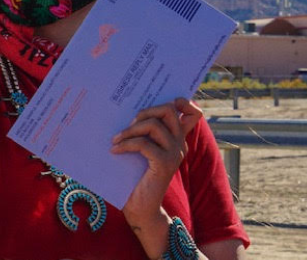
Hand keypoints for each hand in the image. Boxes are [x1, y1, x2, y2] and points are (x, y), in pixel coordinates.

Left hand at [111, 98, 202, 229]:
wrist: (140, 207)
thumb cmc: (137, 175)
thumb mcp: (141, 149)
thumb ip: (143, 132)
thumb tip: (129, 111)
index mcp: (177, 138)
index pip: (192, 113)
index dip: (182, 101)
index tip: (162, 99)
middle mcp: (180, 143)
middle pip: (169, 110)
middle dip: (147, 110)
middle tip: (130, 122)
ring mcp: (174, 153)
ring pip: (154, 125)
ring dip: (131, 129)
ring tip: (117, 139)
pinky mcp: (164, 164)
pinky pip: (144, 144)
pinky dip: (126, 144)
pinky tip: (115, 150)